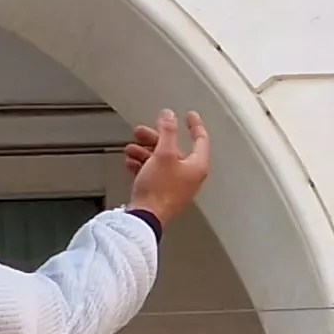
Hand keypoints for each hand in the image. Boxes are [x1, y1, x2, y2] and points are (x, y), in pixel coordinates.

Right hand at [123, 110, 211, 226]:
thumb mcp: (164, 154)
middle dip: (156, 138)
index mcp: (197, 166)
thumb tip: (169, 116)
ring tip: (132, 148)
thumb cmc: (158, 191)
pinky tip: (132, 163)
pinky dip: (144, 166)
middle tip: (143, 132)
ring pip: (162, 161)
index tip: (190, 115)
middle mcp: (190, 177)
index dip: (195, 124)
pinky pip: (154, 174)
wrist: (145, 218)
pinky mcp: (163, 194)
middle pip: (175, 150)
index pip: (201, 139)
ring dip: (146, 152)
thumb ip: (167, 132)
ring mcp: (176, 186)